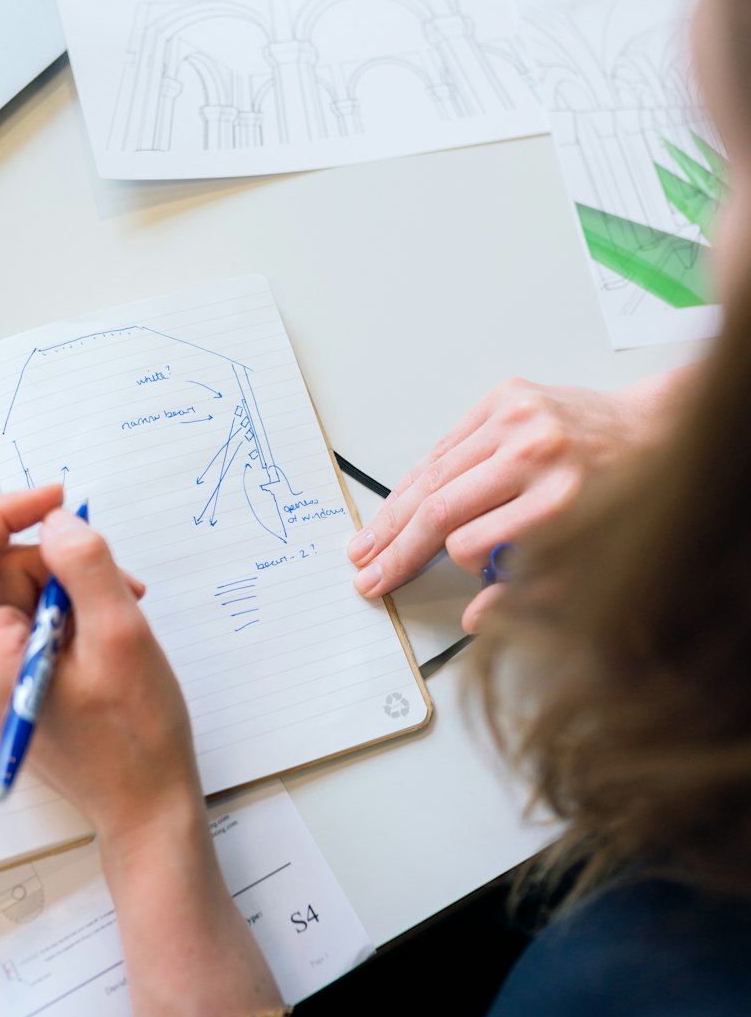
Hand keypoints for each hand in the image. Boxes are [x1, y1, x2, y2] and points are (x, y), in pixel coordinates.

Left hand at [0, 486, 203, 857]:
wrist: (144, 806)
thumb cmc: (136, 732)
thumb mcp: (121, 634)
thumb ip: (85, 564)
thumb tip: (57, 520)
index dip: (8, 513)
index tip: (60, 500)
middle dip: (60, 567)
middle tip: (122, 588)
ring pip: (16, 599)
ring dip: (70, 594)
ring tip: (121, 623)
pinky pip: (22, 628)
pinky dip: (65, 620)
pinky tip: (104, 642)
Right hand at [347, 370, 691, 631]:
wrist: (650, 429)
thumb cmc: (624, 496)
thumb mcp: (590, 562)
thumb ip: (531, 595)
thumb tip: (474, 619)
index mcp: (558, 499)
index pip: (471, 544)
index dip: (455, 566)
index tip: (451, 572)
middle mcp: (533, 452)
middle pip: (440, 506)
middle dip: (395, 546)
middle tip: (366, 571)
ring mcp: (514, 418)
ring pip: (432, 473)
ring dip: (393, 512)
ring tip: (366, 543)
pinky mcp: (503, 396)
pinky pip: (445, 444)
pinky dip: (419, 476)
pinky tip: (398, 502)